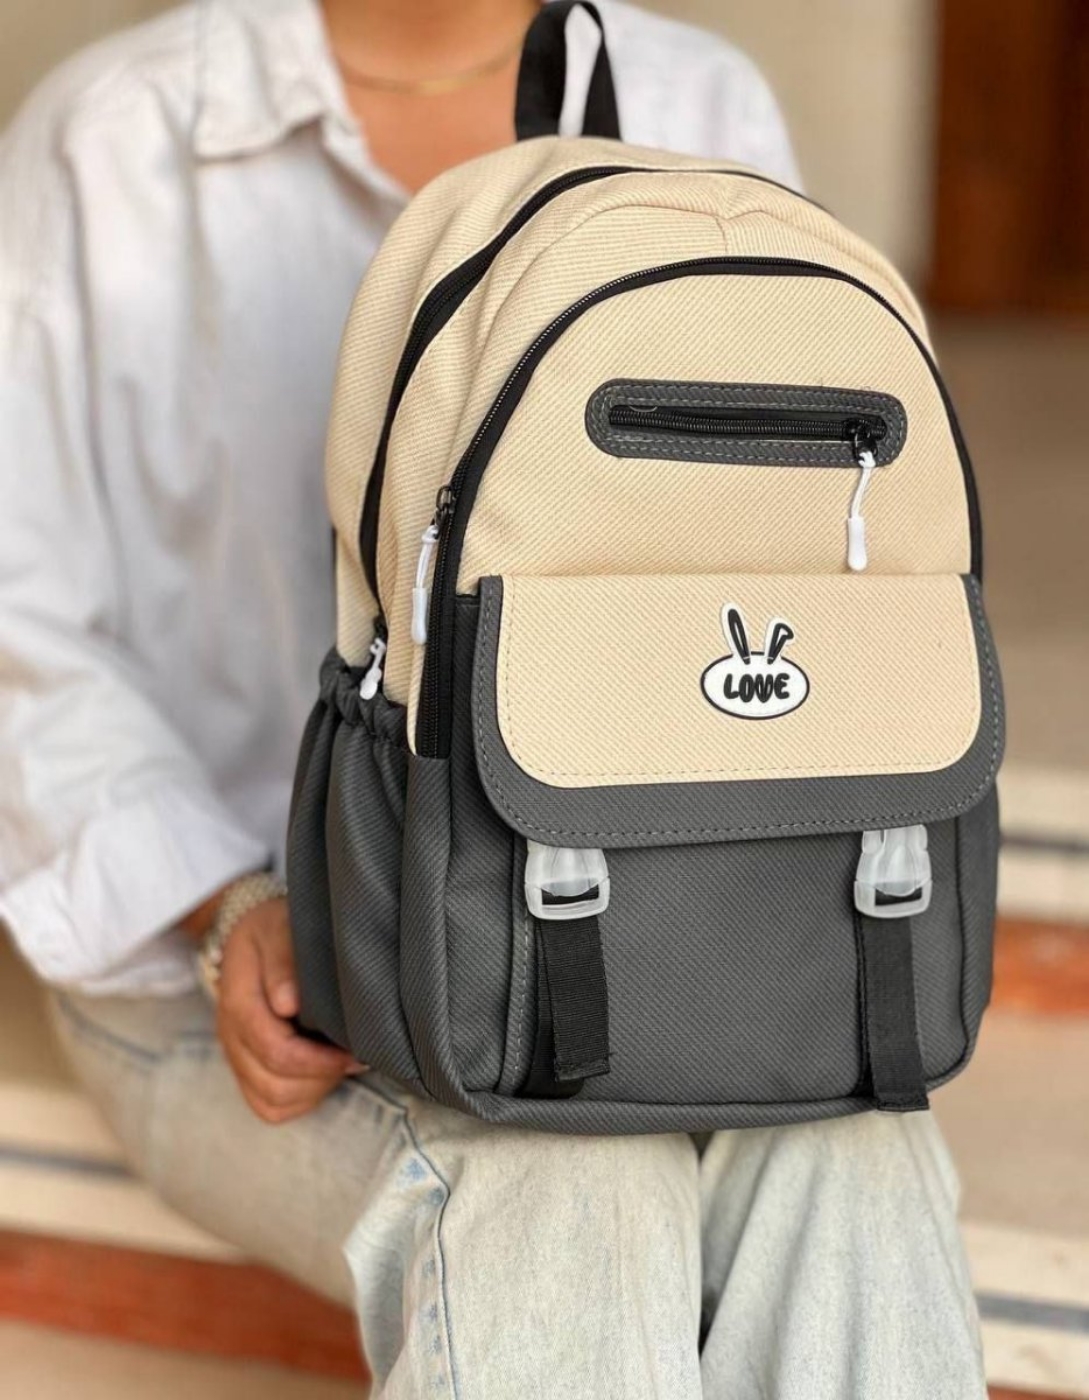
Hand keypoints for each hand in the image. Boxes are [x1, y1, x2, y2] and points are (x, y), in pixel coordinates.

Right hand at [216, 897, 358, 1123]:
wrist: (254, 936)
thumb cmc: (274, 930)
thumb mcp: (278, 928)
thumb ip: (283, 962)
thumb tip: (287, 1002)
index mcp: (239, 1002)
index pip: (275, 1050)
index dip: (319, 1060)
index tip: (355, 1050)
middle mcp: (231, 1035)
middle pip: (273, 1084)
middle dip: (321, 1077)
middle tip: (356, 1057)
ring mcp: (236, 1055)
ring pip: (271, 1102)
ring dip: (312, 1090)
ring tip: (340, 1064)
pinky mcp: (246, 1067)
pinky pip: (268, 1106)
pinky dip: (300, 1100)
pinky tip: (323, 1074)